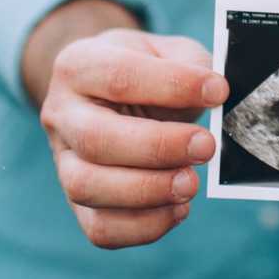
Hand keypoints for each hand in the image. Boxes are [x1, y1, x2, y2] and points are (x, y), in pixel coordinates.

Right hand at [40, 28, 227, 248]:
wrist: (107, 93)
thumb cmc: (143, 71)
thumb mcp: (164, 50)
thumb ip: (190, 64)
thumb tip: (213, 94)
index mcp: (78, 66)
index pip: (119, 77)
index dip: (172, 86)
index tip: (216, 92)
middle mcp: (61, 115)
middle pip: (95, 139)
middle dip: (158, 148)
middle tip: (205, 147)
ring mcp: (62, 162)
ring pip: (87, 188)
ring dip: (148, 192)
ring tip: (191, 183)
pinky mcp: (77, 203)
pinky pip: (100, 228)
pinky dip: (145, 226)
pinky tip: (178, 207)